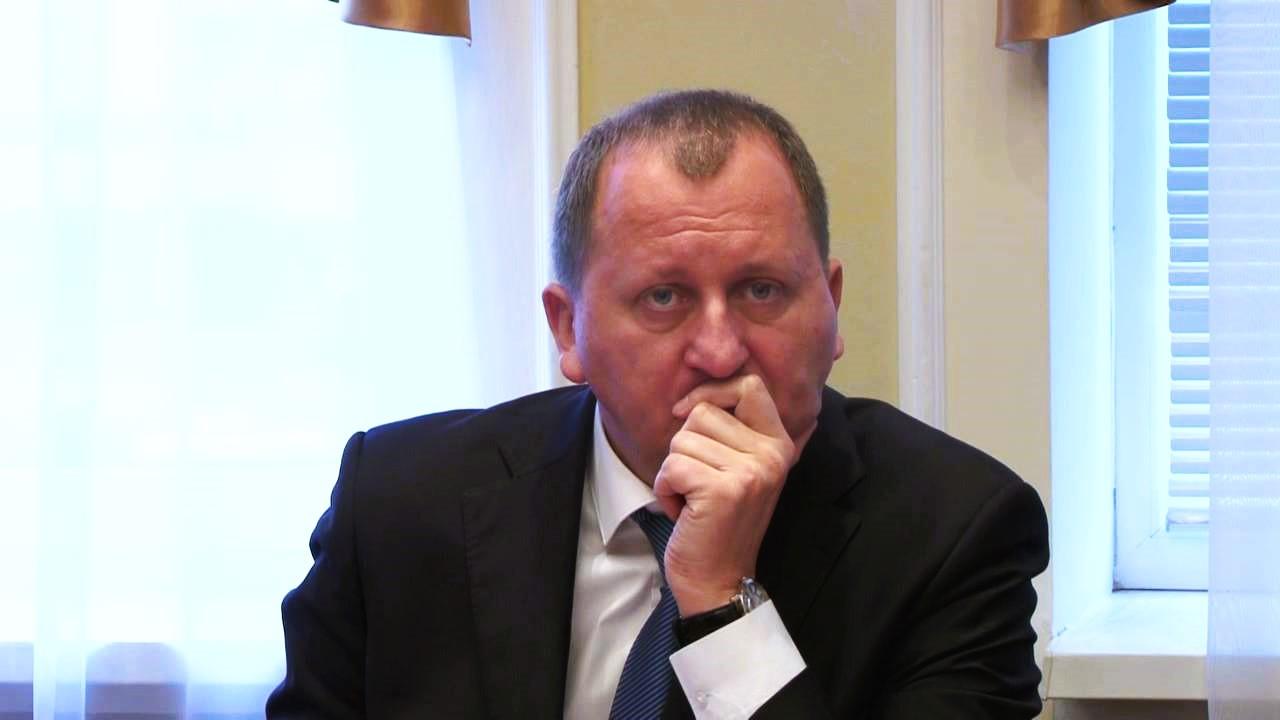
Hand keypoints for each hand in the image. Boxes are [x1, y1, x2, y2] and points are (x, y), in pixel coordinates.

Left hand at [653, 375, 807, 616]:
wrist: (720, 582)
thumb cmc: (718, 523)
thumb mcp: (739, 469)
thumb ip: (733, 429)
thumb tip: (699, 392)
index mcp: (779, 442)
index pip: (748, 384)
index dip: (710, 392)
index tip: (688, 415)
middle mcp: (772, 453)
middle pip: (703, 411)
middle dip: (685, 446)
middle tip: (699, 483)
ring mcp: (750, 471)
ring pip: (682, 439)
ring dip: (673, 471)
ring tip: (694, 499)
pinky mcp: (722, 490)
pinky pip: (671, 466)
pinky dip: (665, 490)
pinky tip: (685, 512)